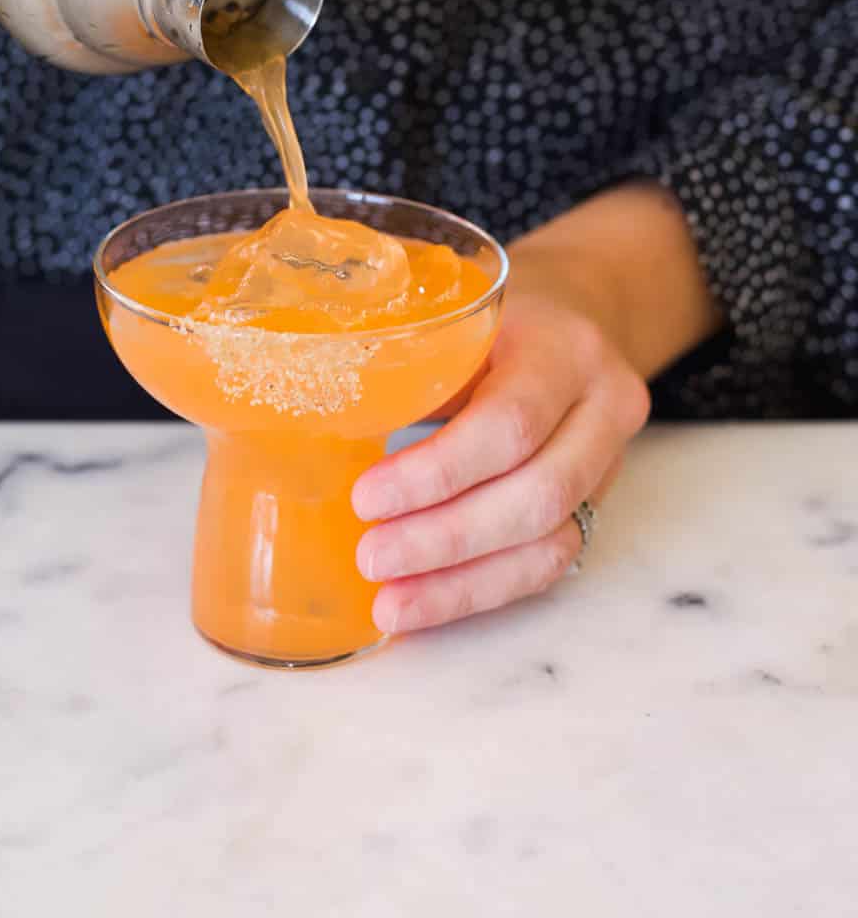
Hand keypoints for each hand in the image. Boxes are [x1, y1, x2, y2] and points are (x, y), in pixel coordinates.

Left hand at [351, 250, 650, 635]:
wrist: (576, 313)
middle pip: (536, 494)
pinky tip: (422, 603)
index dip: (436, 472)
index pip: (510, 423)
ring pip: (547, 541)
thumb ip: (408, 365)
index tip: (366, 498)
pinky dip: (478, 590)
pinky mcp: (593, 504)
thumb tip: (311, 416)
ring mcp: (607, 463)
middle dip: (445, 537)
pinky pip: (545, 565)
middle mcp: (603, 407)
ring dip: (460, 581)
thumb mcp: (456, 320)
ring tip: (388, 599)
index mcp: (565, 349)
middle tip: (370, 557)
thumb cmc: (494, 318)